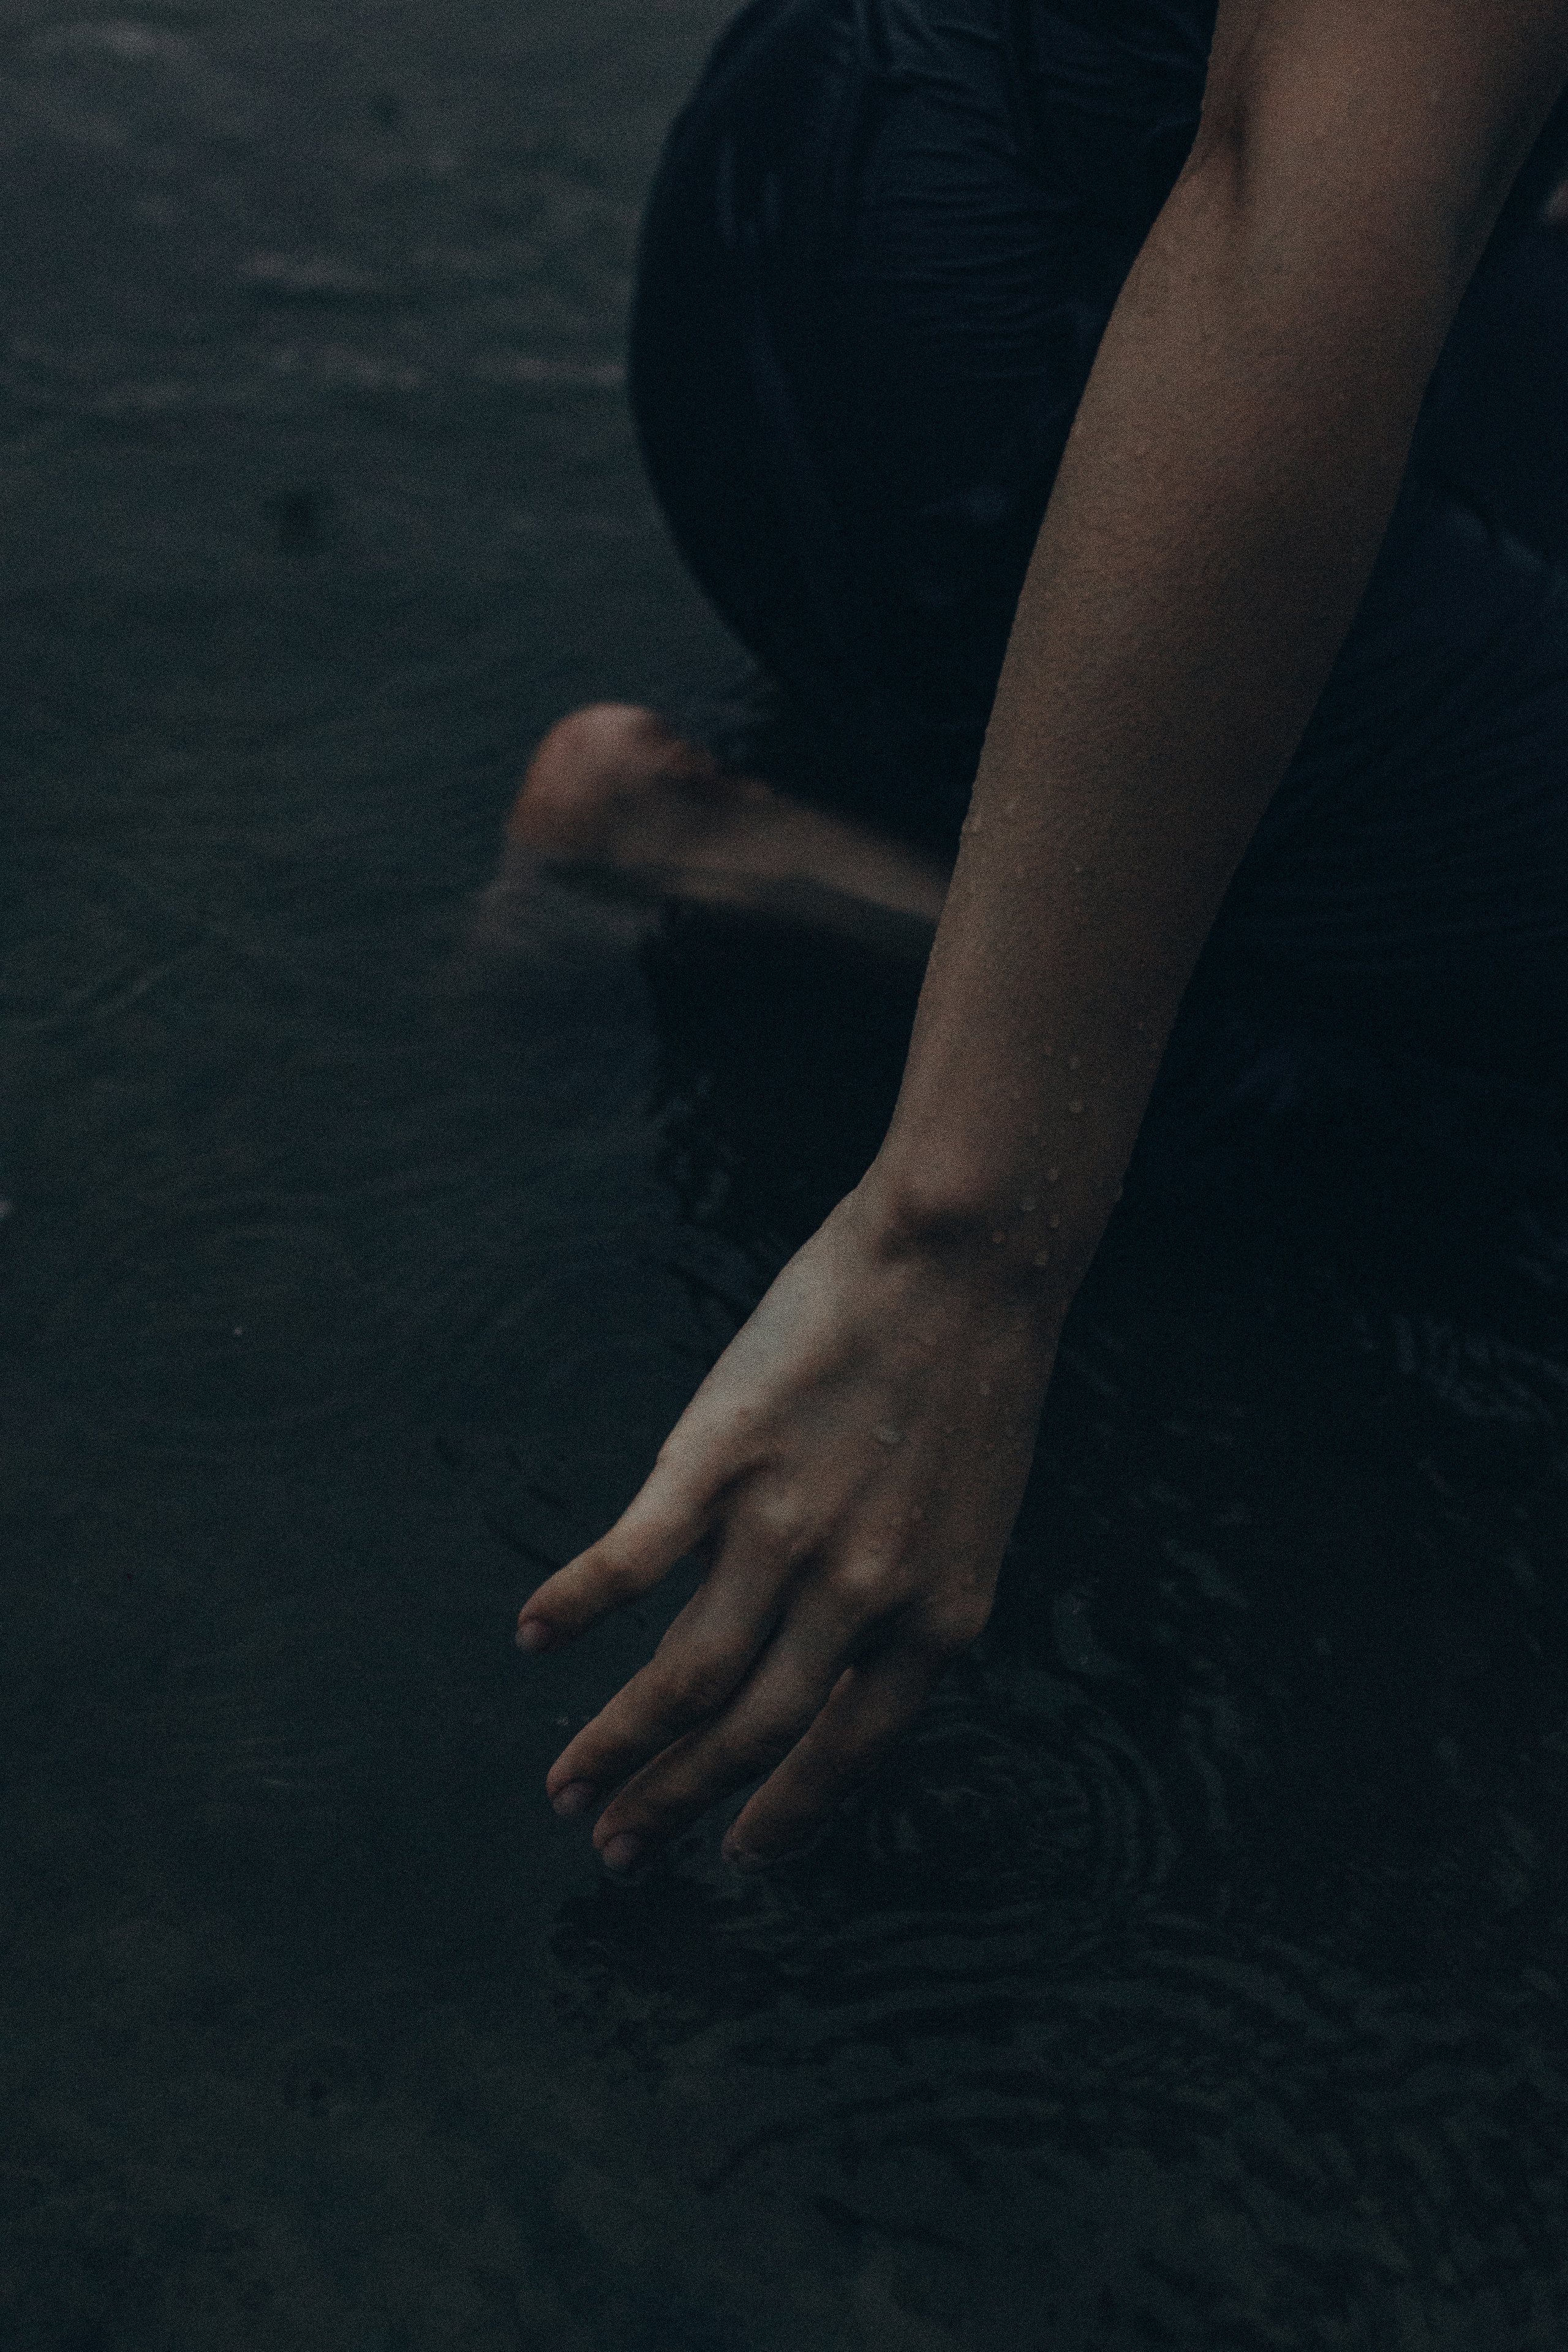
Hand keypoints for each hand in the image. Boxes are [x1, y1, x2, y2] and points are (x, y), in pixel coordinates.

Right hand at [516, 1179, 1058, 1870]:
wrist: (965, 1257)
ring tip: (566, 1788)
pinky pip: (631, 1561)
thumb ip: (906, 1603)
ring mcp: (784, 1533)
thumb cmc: (977, 1380)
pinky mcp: (720, 1462)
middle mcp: (860, 1600)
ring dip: (615, 1744)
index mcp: (936, 1621)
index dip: (786, 1815)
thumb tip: (837, 1667)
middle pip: (747, 1735)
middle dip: (674, 1804)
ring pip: (683, 1679)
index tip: (738, 1856)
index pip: (845, 1755)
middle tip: (617, 1851)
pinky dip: (575, 1605)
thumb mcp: (969, 1522)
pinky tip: (534, 1634)